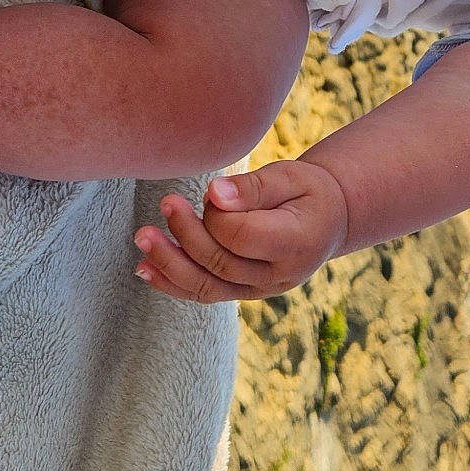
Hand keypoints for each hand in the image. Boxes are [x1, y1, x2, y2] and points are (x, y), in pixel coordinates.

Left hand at [132, 160, 348, 301]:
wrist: (328, 220)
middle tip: (167, 202)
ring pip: (206, 286)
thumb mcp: (292, 176)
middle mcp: (279, 276)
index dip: (218, 214)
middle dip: (186, 233)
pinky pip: (203, 294)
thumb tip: (213, 195)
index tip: (211, 190)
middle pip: (219, 262)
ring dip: (168, 264)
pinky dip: (171, 283)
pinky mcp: (242, 292)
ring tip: (142, 238)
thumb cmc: (308, 192)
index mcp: (297, 244)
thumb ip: (254, 187)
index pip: (241, 236)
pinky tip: (143, 268)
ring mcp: (260, 290)